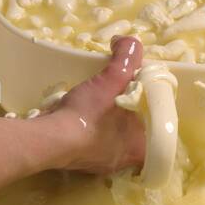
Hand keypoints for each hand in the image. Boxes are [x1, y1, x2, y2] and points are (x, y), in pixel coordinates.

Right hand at [48, 37, 146, 174]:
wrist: (49, 139)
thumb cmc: (89, 114)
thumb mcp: (112, 78)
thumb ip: (126, 56)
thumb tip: (128, 41)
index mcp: (145, 145)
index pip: (155, 114)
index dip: (146, 93)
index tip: (133, 81)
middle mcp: (129, 159)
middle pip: (135, 122)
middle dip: (126, 103)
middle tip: (114, 87)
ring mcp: (105, 163)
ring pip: (113, 131)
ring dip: (107, 114)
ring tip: (97, 97)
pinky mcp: (84, 162)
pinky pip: (94, 139)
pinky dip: (90, 124)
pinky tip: (83, 112)